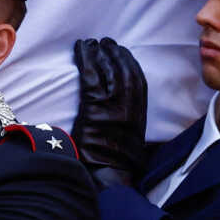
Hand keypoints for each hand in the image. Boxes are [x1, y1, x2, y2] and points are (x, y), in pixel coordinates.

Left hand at [71, 38, 148, 182]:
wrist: (106, 178)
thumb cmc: (114, 168)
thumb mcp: (130, 146)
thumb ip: (127, 130)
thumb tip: (123, 126)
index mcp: (139, 116)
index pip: (138, 82)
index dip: (130, 64)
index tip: (124, 53)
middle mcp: (129, 108)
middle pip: (124, 71)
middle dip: (116, 53)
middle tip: (106, 42)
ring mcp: (112, 106)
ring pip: (108, 70)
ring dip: (101, 53)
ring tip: (93, 42)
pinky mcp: (94, 107)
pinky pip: (90, 76)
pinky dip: (86, 59)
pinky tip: (81, 49)